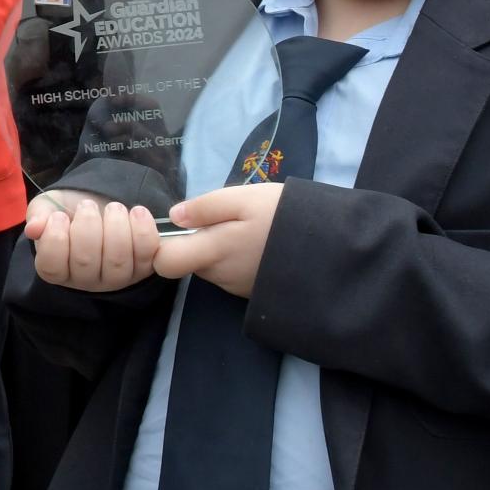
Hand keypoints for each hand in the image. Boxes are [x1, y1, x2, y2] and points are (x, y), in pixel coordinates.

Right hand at [24, 189, 159, 291]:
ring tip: (113, 207)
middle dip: (88, 228)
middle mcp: (86, 280)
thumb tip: (34, 228)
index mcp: (57, 268)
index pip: (51, 267)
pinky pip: (147, 255)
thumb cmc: (70, 210)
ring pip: (117, 261)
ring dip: (116, 228)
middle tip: (87, 205)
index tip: (60, 216)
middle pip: (85, 263)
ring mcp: (116, 278)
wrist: (101, 203)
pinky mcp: (143, 268)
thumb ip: (39, 214)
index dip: (55, 240)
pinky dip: (143, 231)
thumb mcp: (48, 207)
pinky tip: (136, 212)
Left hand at [153, 183, 282, 297]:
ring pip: (208, 267)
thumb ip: (205, 207)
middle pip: (186, 262)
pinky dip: (233, 258)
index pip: (163, 263)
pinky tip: (254, 241)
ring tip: (242, 226)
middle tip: (218, 217)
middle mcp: (220, 276)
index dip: (158, 245)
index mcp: (213, 252)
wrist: (331, 247)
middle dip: (193, 242)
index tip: (172, 226)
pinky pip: (229, 273)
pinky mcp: (251, 290)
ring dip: (215, 248)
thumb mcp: (243, 199)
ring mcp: (236, 287)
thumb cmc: (283, 215)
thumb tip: (173, 216)